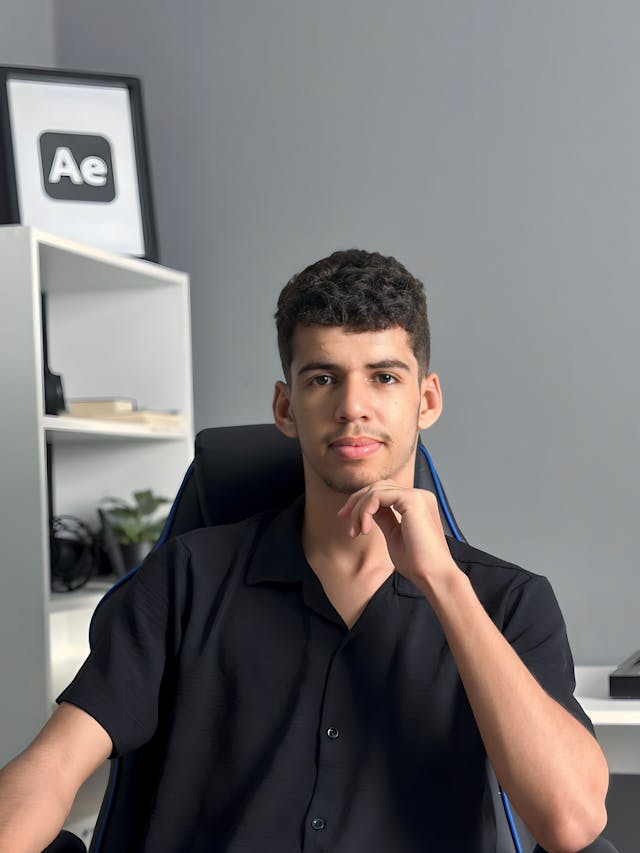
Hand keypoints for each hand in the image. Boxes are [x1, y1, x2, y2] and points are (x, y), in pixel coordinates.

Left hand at [337, 481, 458, 591]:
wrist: (433, 575)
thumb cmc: (417, 563)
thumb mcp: (393, 535)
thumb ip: (384, 518)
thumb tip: (369, 510)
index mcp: (417, 503)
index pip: (384, 491)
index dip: (361, 503)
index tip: (347, 520)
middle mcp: (419, 495)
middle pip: (377, 486)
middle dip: (356, 502)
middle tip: (344, 521)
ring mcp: (416, 495)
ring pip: (375, 490)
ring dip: (359, 510)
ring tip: (355, 531)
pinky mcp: (412, 500)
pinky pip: (377, 496)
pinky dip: (365, 511)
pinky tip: (364, 529)